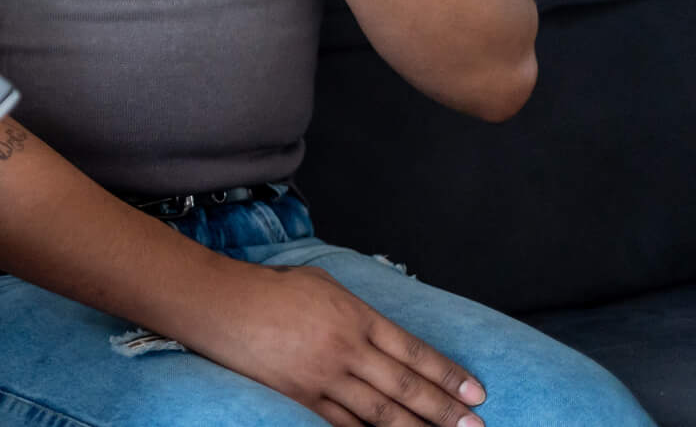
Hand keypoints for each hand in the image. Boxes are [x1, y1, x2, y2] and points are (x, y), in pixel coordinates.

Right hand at [188, 259, 488, 426]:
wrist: (220, 304)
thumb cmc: (270, 287)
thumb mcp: (322, 283)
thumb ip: (357, 310)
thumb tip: (385, 334)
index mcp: (354, 314)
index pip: (413, 350)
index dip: (447, 374)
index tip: (475, 393)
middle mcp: (345, 347)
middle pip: (405, 386)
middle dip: (444, 410)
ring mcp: (323, 375)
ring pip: (380, 412)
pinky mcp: (301, 396)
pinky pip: (343, 424)